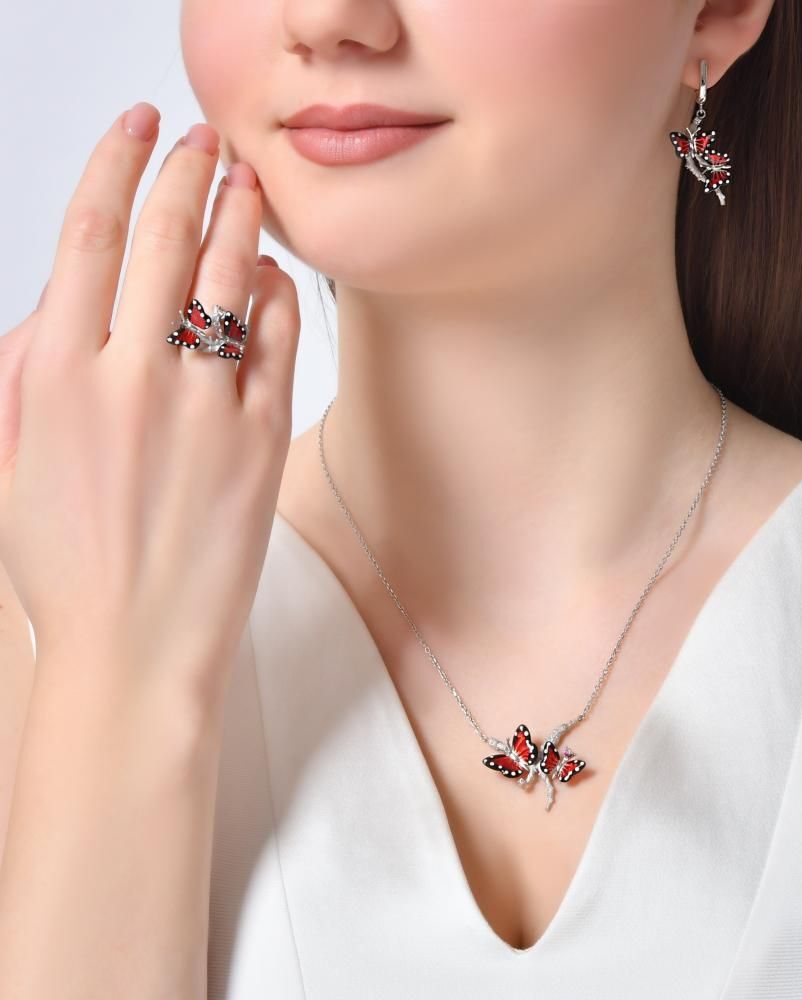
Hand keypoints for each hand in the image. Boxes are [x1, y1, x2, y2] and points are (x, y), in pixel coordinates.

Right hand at [0, 102, 300, 700]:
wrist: (136, 647)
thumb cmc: (69, 566)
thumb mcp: (16, 459)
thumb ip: (33, 368)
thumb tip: (71, 294)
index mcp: (57, 375)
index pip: (88, 233)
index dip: (116, 162)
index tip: (136, 125)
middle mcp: (131, 378)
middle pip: (162, 237)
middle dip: (184, 169)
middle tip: (202, 138)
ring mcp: (204, 406)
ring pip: (227, 276)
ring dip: (239, 214)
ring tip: (248, 181)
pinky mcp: (262, 439)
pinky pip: (279, 342)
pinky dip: (280, 296)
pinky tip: (276, 274)